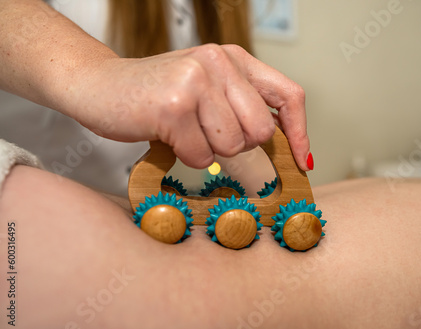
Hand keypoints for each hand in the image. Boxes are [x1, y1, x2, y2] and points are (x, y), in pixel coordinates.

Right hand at [71, 44, 309, 169]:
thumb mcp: (207, 88)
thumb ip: (241, 105)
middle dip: (237, 144)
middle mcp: (219, 62)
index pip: (288, 95)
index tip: (302, 160)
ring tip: (184, 130)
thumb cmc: (157, 95)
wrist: (99, 86)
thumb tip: (280, 143)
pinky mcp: (174, 106)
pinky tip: (168, 135)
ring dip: (208, 150)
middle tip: (208, 134)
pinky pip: (202, 155)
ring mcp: (196, 81)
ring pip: (232, 145)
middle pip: (261, 130)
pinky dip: (186, 156)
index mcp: (234, 58)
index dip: (300, 131)